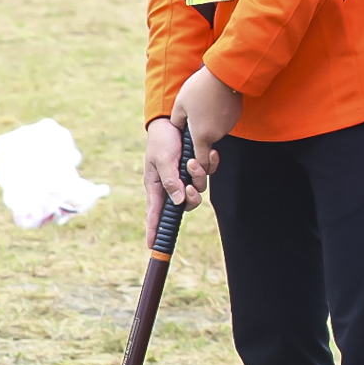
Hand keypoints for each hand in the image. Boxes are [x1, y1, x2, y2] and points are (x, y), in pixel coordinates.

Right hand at [144, 69, 238, 239]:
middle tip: (190, 188)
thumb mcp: (163, 159)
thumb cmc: (162, 139)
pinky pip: (207, 175)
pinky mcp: (195, 168)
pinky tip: (210, 155)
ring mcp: (183, 177)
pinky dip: (210, 166)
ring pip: (198, 190)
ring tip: (193, 161)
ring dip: (200, 177)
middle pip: (184, 205)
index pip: (154, 214)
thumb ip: (170, 181)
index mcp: (156, 185)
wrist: (173, 118)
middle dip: (191, 198)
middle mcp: (170, 185)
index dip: (154, 230)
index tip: (153, 246)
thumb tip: (178, 202)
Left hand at [170, 65, 241, 178]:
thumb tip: (179, 128)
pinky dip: (219, 115)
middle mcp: (217, 134)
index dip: (197, 165)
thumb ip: (178, 122)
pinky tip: (214, 101)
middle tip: (194, 116)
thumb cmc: (200, 89)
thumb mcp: (180, 105)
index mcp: (202, 136)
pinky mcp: (235, 116)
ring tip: (203, 104)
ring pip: (216, 130)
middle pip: (207, 142)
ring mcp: (228, 126)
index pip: (201, 161)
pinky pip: (224, 121)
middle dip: (200, 133)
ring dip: (209, 123)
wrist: (224, 74)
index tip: (193, 162)